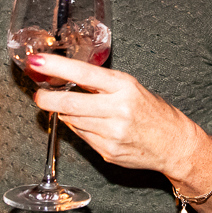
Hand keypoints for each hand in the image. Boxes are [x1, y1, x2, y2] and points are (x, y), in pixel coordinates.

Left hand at [31, 53, 201, 178]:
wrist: (174, 143)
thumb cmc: (153, 112)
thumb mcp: (132, 88)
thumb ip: (102, 86)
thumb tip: (68, 81)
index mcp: (124, 87)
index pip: (84, 73)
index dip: (57, 67)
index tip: (38, 62)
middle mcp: (117, 109)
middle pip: (70, 103)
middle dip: (48, 98)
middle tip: (40, 95)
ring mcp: (111, 133)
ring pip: (72, 121)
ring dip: (67, 114)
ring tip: (76, 109)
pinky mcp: (107, 151)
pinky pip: (82, 137)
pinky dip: (80, 128)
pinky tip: (92, 125)